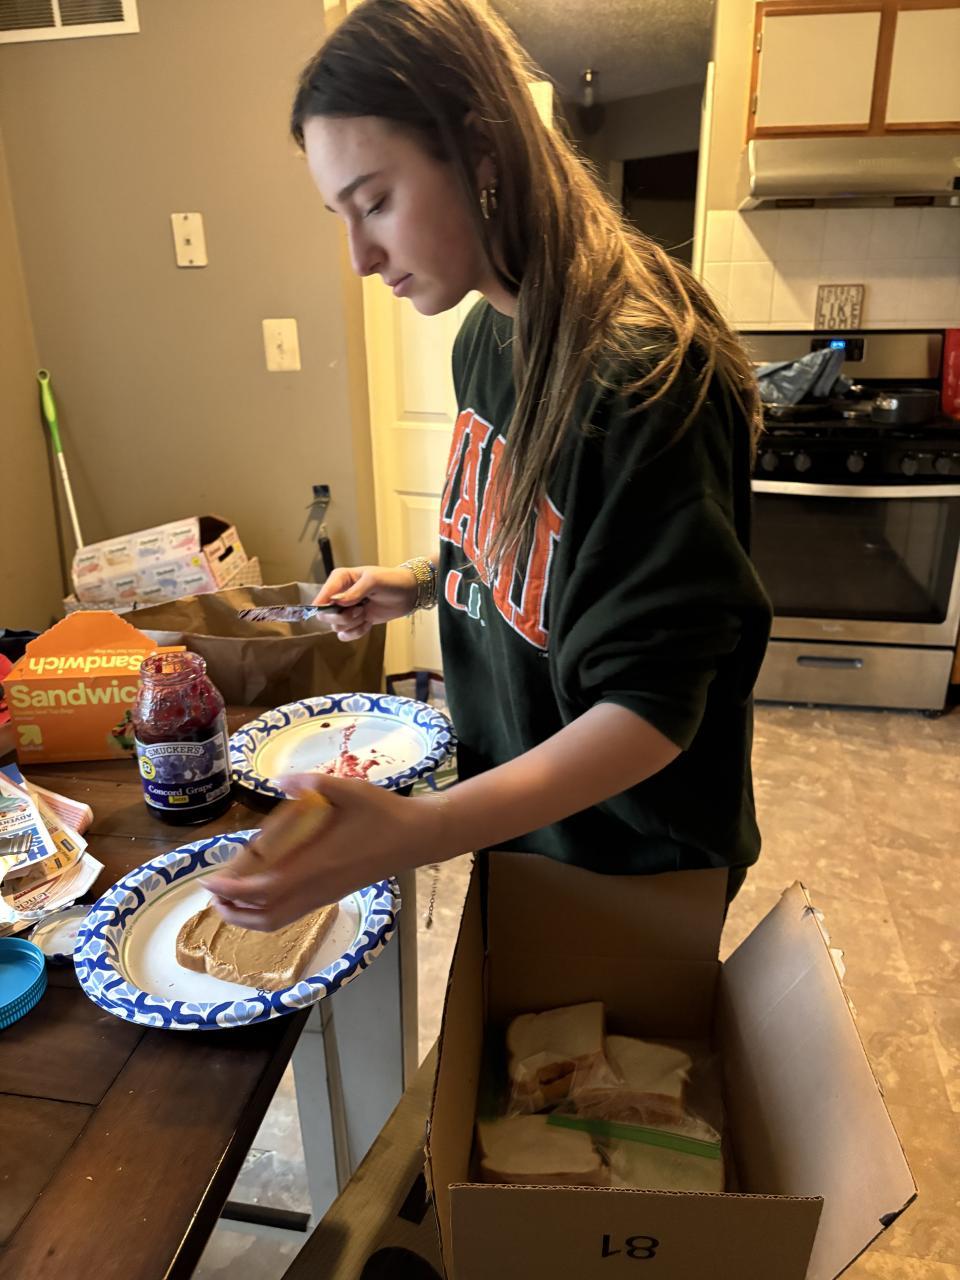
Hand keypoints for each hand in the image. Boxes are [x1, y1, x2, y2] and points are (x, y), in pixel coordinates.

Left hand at [204, 774, 448, 930]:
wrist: (417, 838)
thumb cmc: (384, 813)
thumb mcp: (349, 789)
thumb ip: (312, 782)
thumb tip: (278, 780)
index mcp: (316, 865)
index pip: (263, 889)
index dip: (233, 889)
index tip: (208, 880)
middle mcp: (317, 887)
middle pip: (264, 915)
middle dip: (231, 909)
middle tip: (210, 890)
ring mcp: (325, 895)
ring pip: (277, 920)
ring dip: (247, 915)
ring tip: (228, 897)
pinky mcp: (332, 895)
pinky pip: (291, 914)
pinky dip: (266, 913)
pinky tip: (261, 893)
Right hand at [314, 565, 418, 640]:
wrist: (407, 593)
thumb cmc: (391, 581)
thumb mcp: (373, 580)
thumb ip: (355, 591)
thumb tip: (339, 602)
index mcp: (340, 579)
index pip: (322, 595)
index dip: (324, 605)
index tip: (338, 608)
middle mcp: (339, 595)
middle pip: (325, 615)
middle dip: (343, 616)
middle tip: (360, 610)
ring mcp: (346, 610)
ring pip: (336, 626)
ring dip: (353, 624)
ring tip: (366, 613)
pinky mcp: (354, 622)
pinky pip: (345, 635)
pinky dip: (356, 632)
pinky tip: (367, 623)